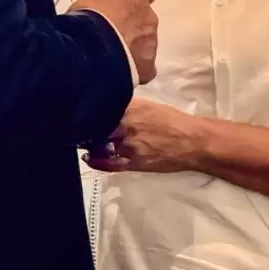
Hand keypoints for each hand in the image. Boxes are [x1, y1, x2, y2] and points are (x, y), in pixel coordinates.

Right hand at [70, 0, 158, 83]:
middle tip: (113, 35)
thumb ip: (102, 6)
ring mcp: (151, 42)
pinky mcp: (148, 67)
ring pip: (146, 44)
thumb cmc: (86, 19)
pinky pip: (145, 67)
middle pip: (145, 20)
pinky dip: (135, 69)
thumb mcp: (88, 3)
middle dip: (132, 27)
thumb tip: (98, 14)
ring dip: (133, 48)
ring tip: (113, 57)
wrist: (90, 50)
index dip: (134, 0)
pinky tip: (119, 72)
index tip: (125, 6)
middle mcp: (149, 17)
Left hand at [84, 97, 205, 173]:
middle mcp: (128, 126)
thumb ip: (127, 106)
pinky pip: (109, 164)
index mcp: (132, 108)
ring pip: (100, 145)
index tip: (78, 108)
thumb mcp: (148, 106)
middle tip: (75, 124)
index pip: (102, 108)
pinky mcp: (134, 163)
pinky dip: (96, 161)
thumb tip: (107, 105)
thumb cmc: (172, 120)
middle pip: (97, 127)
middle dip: (85, 126)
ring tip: (81, 139)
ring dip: (89, 143)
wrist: (193, 141)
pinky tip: (88, 157)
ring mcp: (130, 146)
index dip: (88, 110)